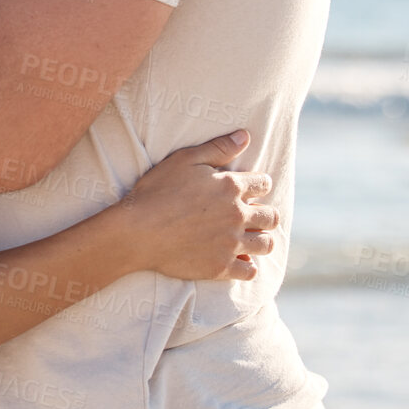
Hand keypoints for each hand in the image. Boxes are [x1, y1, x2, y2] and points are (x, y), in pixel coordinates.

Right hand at [119, 129, 276, 281]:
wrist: (137, 231)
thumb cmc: (156, 192)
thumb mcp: (183, 161)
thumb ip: (217, 148)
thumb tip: (245, 136)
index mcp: (231, 188)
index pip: (264, 184)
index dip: (258, 184)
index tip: (249, 189)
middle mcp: (237, 215)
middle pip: (271, 216)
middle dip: (265, 213)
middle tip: (251, 215)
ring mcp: (231, 243)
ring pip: (266, 244)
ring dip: (261, 240)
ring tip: (250, 238)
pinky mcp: (222, 267)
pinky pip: (250, 271)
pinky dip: (247, 266)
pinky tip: (238, 260)